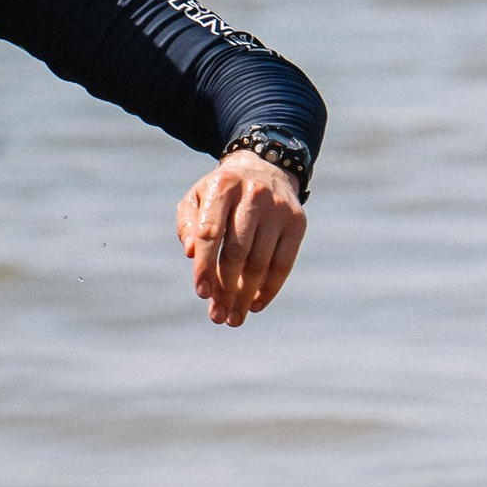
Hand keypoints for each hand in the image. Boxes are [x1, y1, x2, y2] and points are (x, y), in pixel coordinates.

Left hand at [177, 155, 305, 327]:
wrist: (264, 168)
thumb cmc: (221, 194)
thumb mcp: (196, 199)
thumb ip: (189, 225)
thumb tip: (193, 255)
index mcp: (223, 187)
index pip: (211, 233)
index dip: (205, 266)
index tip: (202, 293)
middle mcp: (254, 195)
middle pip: (238, 252)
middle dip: (226, 289)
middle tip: (217, 316)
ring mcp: (279, 208)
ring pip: (261, 262)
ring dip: (246, 296)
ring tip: (234, 318)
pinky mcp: (297, 222)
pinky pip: (284, 263)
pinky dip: (270, 289)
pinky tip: (255, 305)